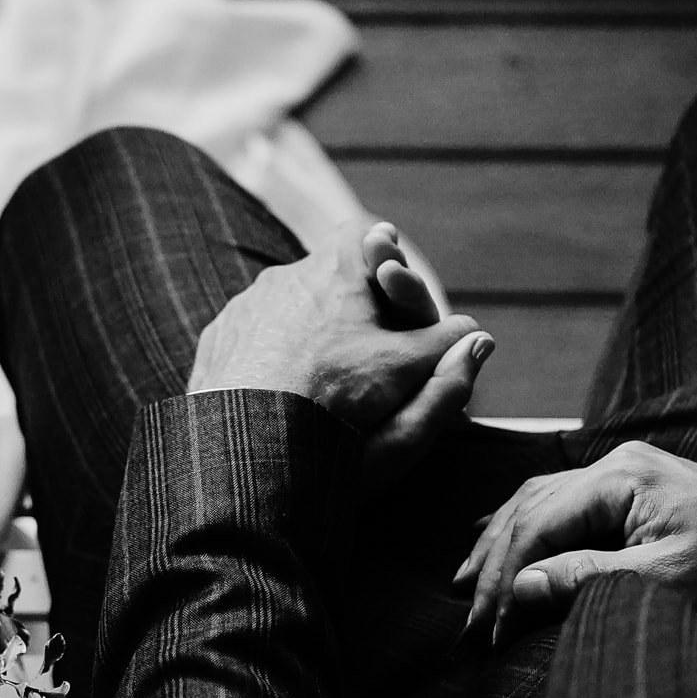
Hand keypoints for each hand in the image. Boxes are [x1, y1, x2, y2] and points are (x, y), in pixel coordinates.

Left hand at [190, 220, 490, 473]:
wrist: (240, 460)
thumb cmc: (334, 421)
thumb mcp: (410, 393)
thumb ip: (451, 363)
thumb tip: (480, 339)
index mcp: (337, 271)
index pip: (370, 237)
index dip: (391, 265)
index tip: (400, 301)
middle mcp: (284, 277)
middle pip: (329, 273)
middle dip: (353, 304)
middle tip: (371, 351)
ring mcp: (244, 308)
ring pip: (289, 304)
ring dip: (310, 328)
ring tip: (325, 380)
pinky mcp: (217, 341)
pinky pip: (255, 334)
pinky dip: (272, 353)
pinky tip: (281, 391)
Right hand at [452, 441, 696, 644]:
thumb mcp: (665, 581)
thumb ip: (589, 577)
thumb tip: (520, 587)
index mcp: (623, 475)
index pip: (539, 522)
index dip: (508, 576)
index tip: (492, 626)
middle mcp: (618, 463)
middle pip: (530, 507)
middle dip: (495, 563)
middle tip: (472, 618)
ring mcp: (624, 472)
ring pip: (538, 500)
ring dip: (500, 542)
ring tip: (467, 582)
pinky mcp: (633, 489)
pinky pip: (560, 502)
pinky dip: (526, 526)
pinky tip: (497, 537)